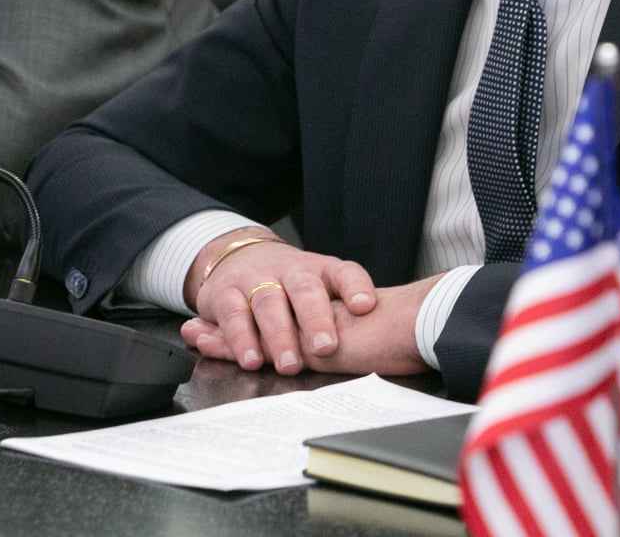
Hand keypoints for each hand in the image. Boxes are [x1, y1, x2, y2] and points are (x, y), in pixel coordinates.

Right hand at [185, 272, 438, 378]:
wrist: (236, 255)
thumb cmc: (290, 284)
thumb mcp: (321, 290)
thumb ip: (347, 311)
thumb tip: (396, 336)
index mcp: (320, 270)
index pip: (344, 273)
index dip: (356, 288)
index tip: (368, 307)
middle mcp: (289, 270)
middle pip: (304, 290)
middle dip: (315, 319)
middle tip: (326, 348)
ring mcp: (255, 279)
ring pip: (267, 303)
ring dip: (277, 335)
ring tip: (287, 363)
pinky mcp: (223, 293)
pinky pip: (230, 314)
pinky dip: (237, 338)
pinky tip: (249, 356)